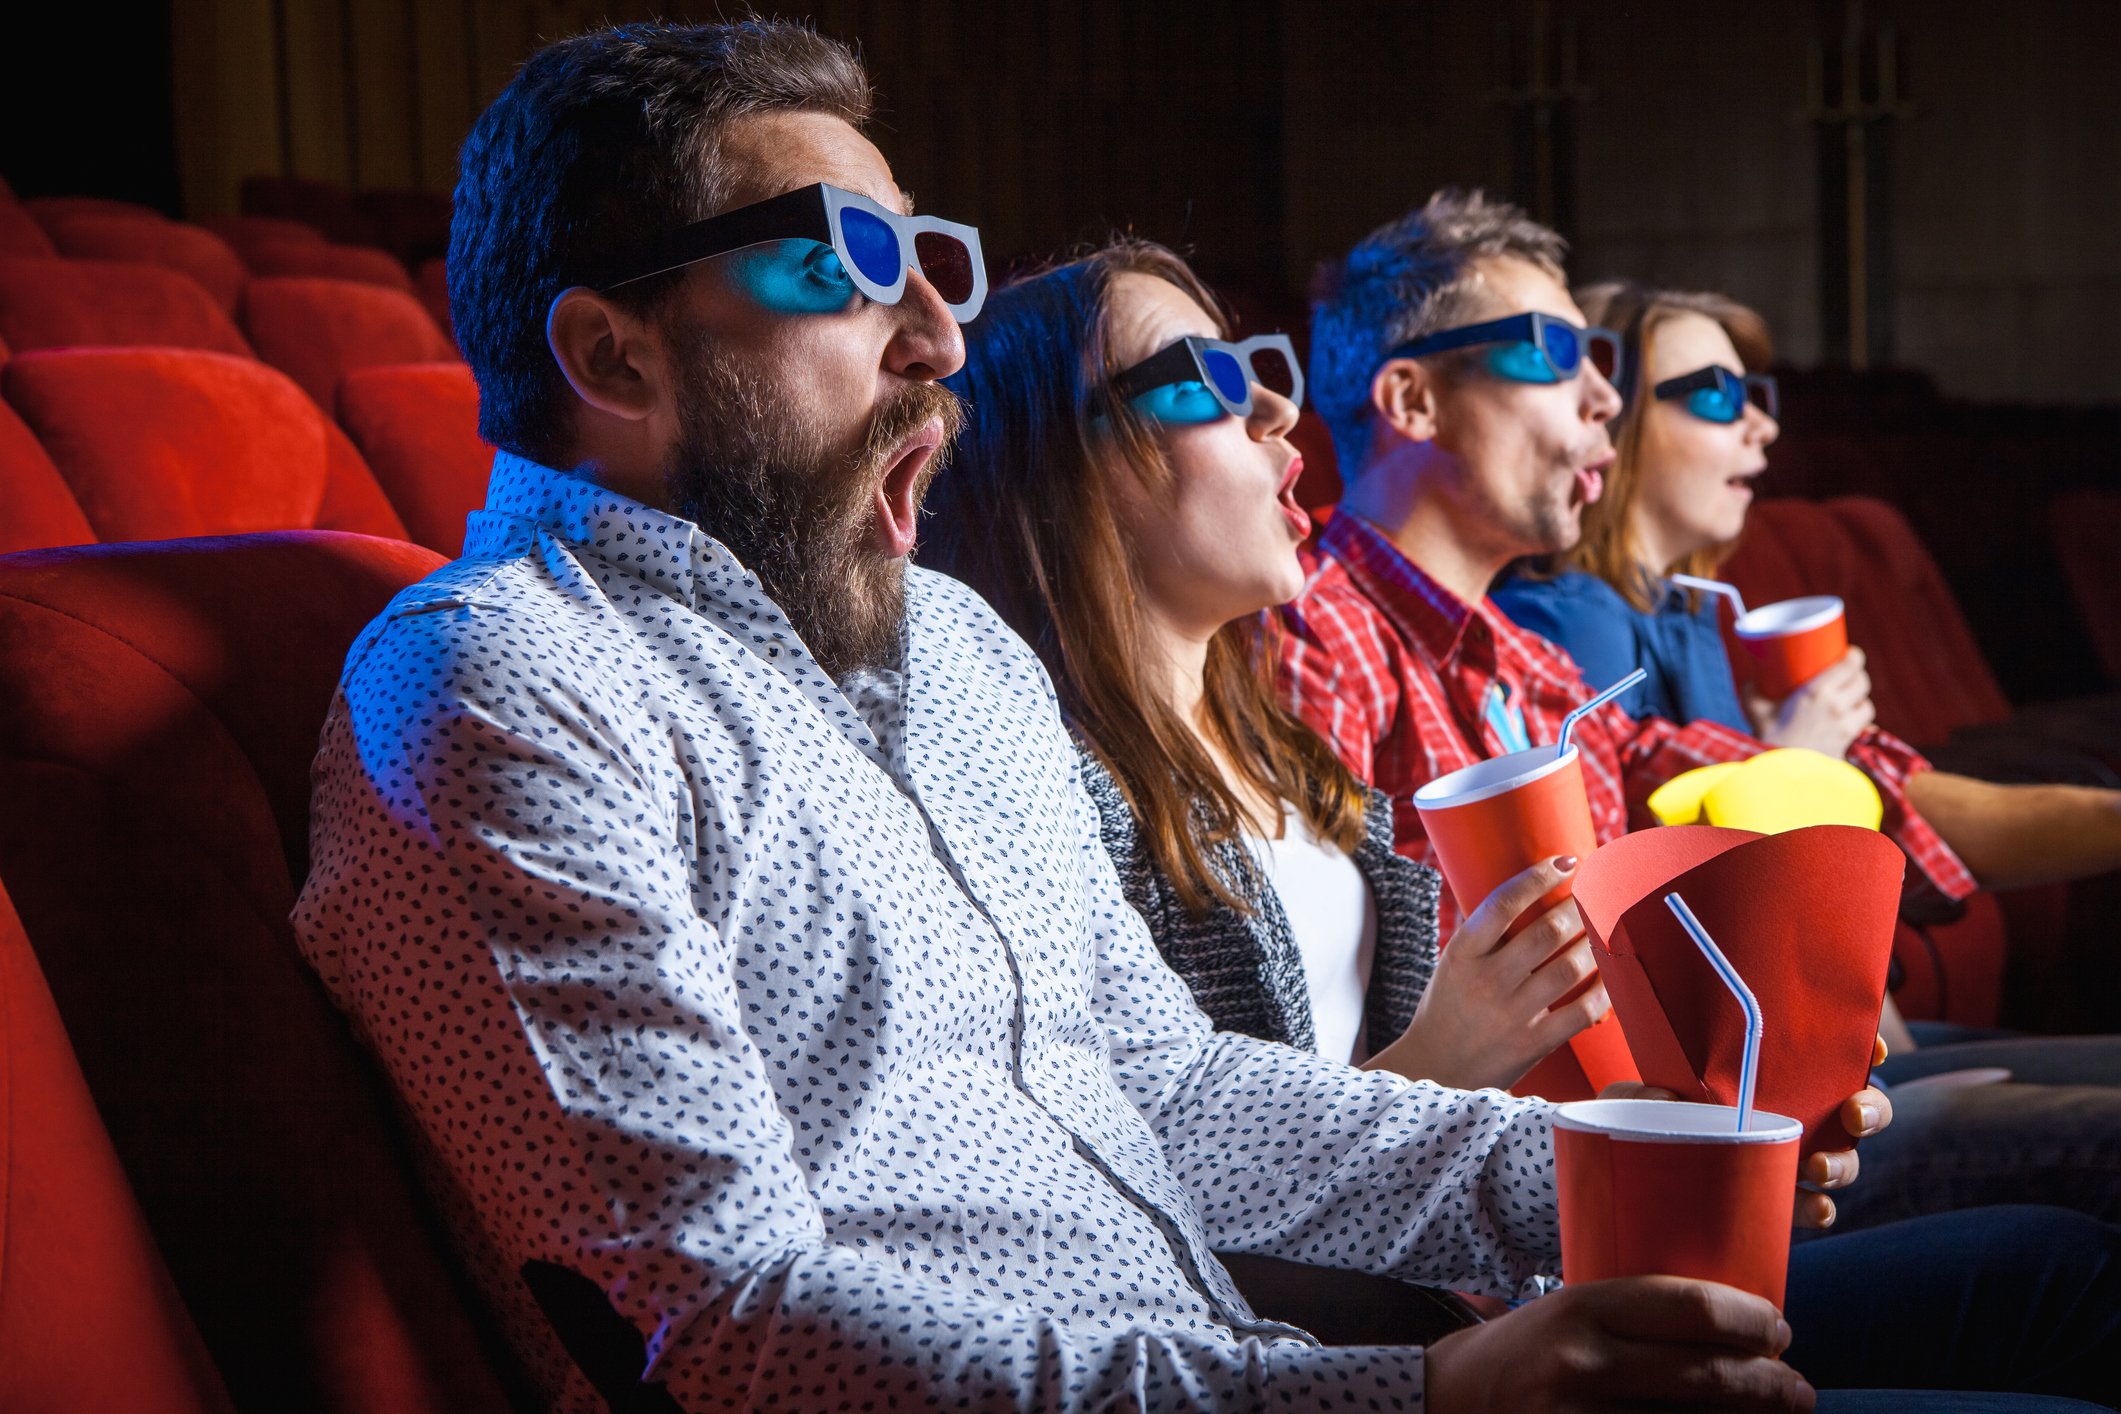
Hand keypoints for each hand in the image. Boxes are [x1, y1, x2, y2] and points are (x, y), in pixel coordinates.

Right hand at [1367, 856, 1606, 1090]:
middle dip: (1581, 906)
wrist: (1435, 1067)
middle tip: (1599, 892)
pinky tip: (1611, 975)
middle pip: (1547, 933)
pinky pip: (1581, 1012)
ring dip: (1596, 943)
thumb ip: (1485, 933)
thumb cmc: (1448, 1006)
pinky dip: (1603, 991)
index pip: (1502, 904)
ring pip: (1570, 969)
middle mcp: (1487, 980)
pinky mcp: (1533, 1043)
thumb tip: (1531, 890)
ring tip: (1608, 927)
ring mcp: (1512, 1014)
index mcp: (1462, 953)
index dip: (1538, 878)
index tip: (1565, 862)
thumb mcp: (1453, 963)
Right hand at [1424, 1276, 1811, 1412]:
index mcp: (1581, 1308)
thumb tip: (1732, 1330)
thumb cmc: (1522, 1354)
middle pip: (1706, 1373)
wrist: (1444, 1402)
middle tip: (1799, 1388)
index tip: (1778, 1328)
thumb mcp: (1568, 1314)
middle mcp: (1582, 1362)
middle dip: (1770, 1383)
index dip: (1750, 1319)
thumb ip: (1634, 1319)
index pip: (1688, 1306)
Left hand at [1598, 1037, 1892, 1230]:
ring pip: (1845, 1159)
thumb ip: (1636, 1093)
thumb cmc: (1641, 1121)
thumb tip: (1661, 1099)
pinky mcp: (1782, 1199)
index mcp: (1772, 1074)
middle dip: (1871, 1108)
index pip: (1829, 1053)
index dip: (1864, 1046)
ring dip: (1844, 1164)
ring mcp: (1793, 1156)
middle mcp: (1794, 1111)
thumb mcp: (1632, 1098)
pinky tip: (1814, 1209)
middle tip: (1853, 1114)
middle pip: (1859, 1106)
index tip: (1875, 1047)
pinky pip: (1816, 1206)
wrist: (1632, 1178)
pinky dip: (1821, 1208)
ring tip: (1818, 1168)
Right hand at [1743, 647, 1874, 757]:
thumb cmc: (1766, 738)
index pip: (1851, 665)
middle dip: (1857, 676)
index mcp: (1817, 692)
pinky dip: (1859, 724)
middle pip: (1862, 682)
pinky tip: (1849, 723)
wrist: (1778, 775)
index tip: (1848, 653)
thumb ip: (1752, 690)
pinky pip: (1863, 730)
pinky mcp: (1847, 746)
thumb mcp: (1755, 709)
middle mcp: (1837, 707)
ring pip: (1866, 706)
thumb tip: (1750, 679)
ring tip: (1848, 701)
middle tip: (1845, 675)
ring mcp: (1845, 728)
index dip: (1854, 656)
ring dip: (1859, 701)